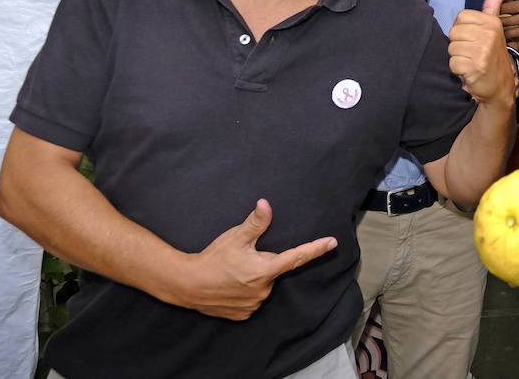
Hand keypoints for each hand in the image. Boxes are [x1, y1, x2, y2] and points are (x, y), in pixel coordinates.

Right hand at [179, 200, 335, 319]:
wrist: (186, 285)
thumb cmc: (212, 259)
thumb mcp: (235, 237)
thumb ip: (255, 222)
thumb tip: (266, 204)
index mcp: (265, 270)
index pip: (296, 257)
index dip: (316, 249)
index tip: (332, 242)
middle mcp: (263, 290)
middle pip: (273, 271)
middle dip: (262, 263)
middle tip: (241, 260)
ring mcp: (253, 304)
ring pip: (262, 286)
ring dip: (253, 278)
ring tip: (232, 273)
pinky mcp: (243, 314)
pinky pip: (251, 299)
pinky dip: (244, 292)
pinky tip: (229, 286)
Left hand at [448, 0, 516, 109]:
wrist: (501, 87)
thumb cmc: (494, 58)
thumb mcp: (495, 32)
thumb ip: (492, 11)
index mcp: (492, 24)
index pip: (461, 17)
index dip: (462, 29)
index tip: (472, 38)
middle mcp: (489, 35)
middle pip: (454, 32)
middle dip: (459, 44)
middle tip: (471, 52)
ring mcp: (482, 51)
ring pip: (451, 48)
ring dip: (458, 57)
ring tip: (471, 62)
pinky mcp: (474, 66)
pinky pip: (452, 63)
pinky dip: (458, 69)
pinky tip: (469, 71)